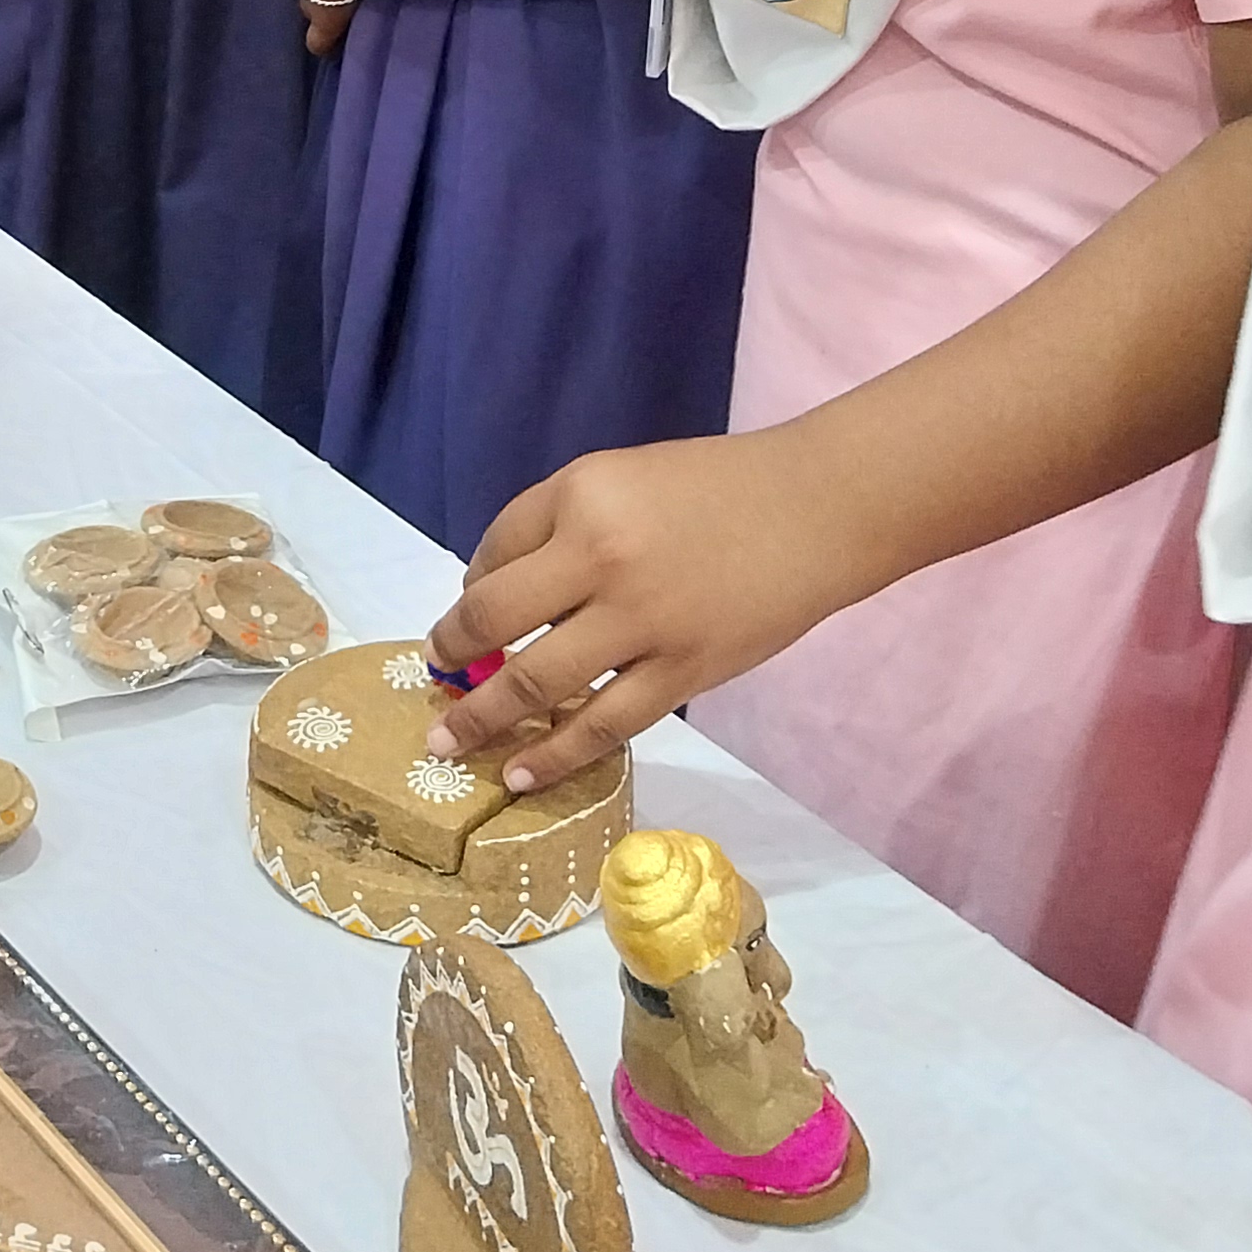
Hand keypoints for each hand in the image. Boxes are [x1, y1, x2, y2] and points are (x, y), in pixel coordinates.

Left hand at [421, 433, 852, 794]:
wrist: (817, 508)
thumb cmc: (714, 487)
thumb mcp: (620, 478)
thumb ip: (559, 526)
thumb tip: (494, 594)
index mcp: (581, 496)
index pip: (494, 551)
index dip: (467, 591)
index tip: (460, 622)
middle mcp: (601, 556)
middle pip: (497, 617)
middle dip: (453, 654)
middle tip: (434, 680)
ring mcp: (643, 622)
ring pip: (541, 683)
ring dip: (485, 719)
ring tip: (449, 746)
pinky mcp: (684, 673)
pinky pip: (605, 725)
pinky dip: (557, 754)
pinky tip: (523, 774)